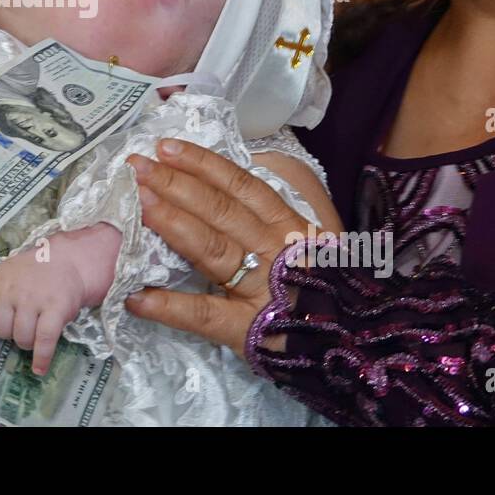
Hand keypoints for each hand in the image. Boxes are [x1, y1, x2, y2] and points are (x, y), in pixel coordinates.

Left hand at [0, 224, 120, 375]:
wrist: (69, 260)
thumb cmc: (33, 273)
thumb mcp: (4, 281)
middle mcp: (13, 290)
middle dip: (8, 334)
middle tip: (19, 326)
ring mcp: (34, 299)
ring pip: (21, 337)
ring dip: (26, 343)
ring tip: (34, 335)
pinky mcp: (56, 308)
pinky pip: (44, 340)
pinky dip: (42, 357)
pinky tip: (40, 367)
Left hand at [123, 139, 340, 358]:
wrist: (359, 347)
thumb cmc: (330, 293)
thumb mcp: (310, 248)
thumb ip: (272, 223)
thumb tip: (219, 191)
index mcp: (290, 228)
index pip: (242, 186)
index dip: (203, 164)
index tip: (167, 147)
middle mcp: (276, 251)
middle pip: (220, 210)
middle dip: (176, 184)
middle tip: (137, 166)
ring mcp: (262, 289)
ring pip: (212, 249)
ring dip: (172, 224)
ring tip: (138, 206)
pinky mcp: (249, 331)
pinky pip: (206, 316)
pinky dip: (170, 307)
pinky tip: (136, 298)